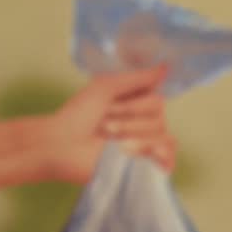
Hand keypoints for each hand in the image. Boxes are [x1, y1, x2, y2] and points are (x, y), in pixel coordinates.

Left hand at [40, 63, 174, 181]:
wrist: (63, 145)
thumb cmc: (78, 115)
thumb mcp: (105, 87)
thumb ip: (137, 78)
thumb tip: (166, 65)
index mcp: (135, 105)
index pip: (158, 100)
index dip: (134, 104)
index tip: (109, 106)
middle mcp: (143, 124)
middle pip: (160, 118)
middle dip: (129, 120)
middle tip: (105, 125)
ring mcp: (145, 145)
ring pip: (163, 136)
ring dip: (132, 134)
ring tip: (109, 139)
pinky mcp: (145, 166)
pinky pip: (168, 157)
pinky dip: (154, 152)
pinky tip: (132, 150)